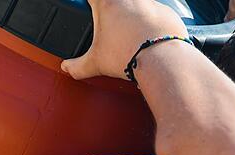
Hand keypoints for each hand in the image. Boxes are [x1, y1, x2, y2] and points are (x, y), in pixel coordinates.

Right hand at [61, 0, 187, 79]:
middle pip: (116, 2)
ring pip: (137, 5)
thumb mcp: (97, 63)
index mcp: (108, 2)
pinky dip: (152, 24)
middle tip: (111, 25)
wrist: (162, 60)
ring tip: (131, 35)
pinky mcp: (167, 12)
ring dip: (133, 16)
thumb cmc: (129, 56)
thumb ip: (78, 66)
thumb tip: (67, 68)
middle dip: (113, 11)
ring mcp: (150, 2)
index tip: (90, 8)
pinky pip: (157, 14)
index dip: (90, 4)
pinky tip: (150, 38)